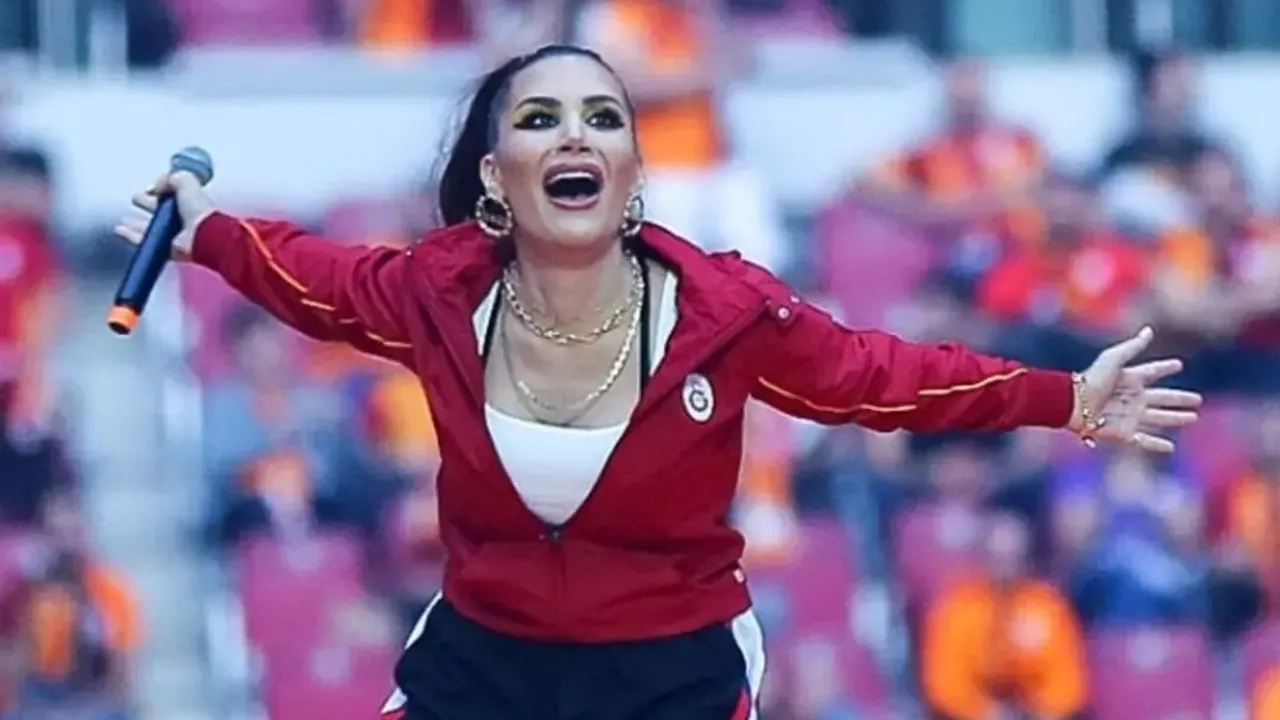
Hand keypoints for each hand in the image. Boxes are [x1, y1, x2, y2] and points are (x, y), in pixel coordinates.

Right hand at [112, 171, 214, 258]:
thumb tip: (157, 185)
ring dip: (135, 224)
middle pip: (160, 210)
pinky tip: (120, 231)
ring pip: (150, 228)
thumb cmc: (199, 209)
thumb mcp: (187, 182)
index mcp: (190, 202)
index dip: (160, 189)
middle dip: (146, 203)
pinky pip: (145, 241)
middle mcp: (182, 218)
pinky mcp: (166, 249)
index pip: (172, 194)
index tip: (149, 189)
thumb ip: (171, 178)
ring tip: (122, 222)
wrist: (204, 235)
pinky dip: (131, 236)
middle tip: (135, 199)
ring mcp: (174, 235)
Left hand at [1072, 326, 1201, 452]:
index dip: (1164, 368)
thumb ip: (1132, 347)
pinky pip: (1143, 440)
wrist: (1074, 404)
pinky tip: (1170, 447)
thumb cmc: (1093, 380)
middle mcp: (1132, 398)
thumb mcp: (1113, 359)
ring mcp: (1129, 416)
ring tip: (1193, 417)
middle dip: (1179, 399)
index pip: (1151, 372)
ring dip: (1176, 418)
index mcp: (1129, 378)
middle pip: (1162, 398)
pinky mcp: (1123, 433)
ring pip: (1159, 418)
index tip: (1178, 365)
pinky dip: (1156, 444)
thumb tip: (1149, 330)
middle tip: (1198, 399)